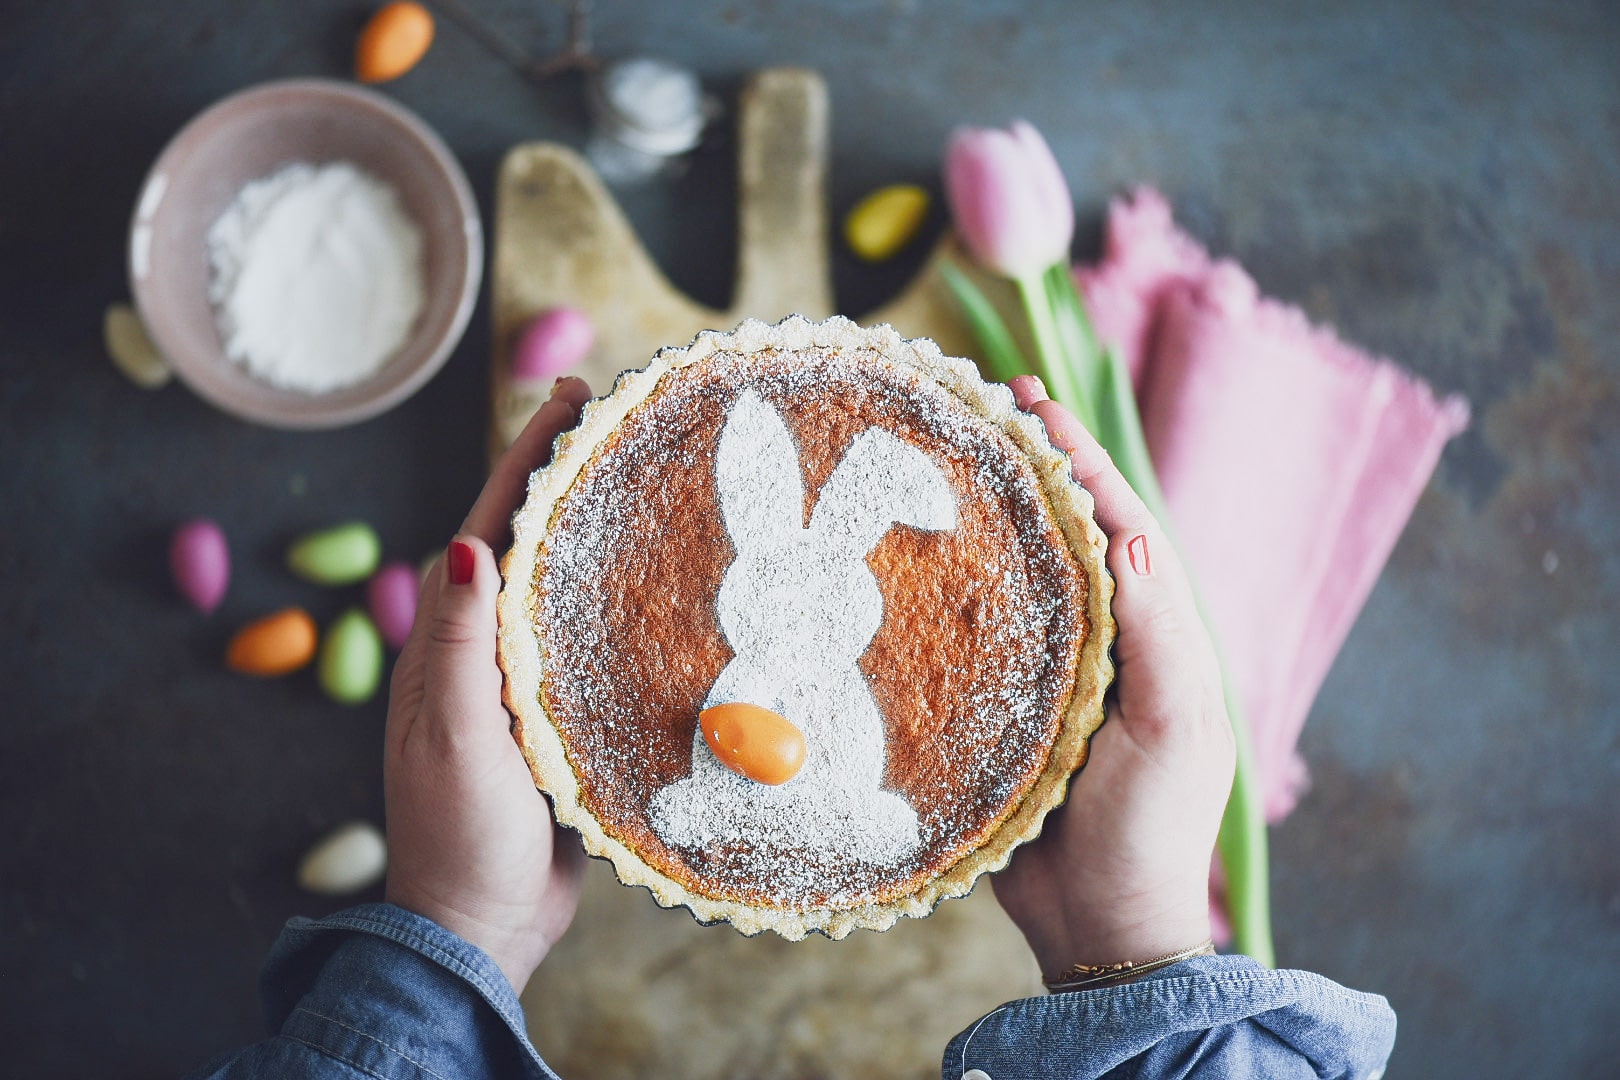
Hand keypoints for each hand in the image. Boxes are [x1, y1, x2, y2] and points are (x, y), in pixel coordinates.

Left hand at [383, 378, 593, 991]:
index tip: (567, 397)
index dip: (526, 459)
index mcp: (450, 642)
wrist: (479, 927)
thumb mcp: (457, 737)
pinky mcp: (562, 720)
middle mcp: (485, 651)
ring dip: (596, 531)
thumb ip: (460, 645)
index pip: (487, 527)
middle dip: (565, 476)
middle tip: (615, 417)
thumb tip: (467, 542)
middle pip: (526, 542)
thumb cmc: (460, 834)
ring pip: (562, 588)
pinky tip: (662, 589)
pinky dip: (619, 602)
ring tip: (644, 479)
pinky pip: (591, 643)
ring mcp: (525, 685)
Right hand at [992, 376, 1234, 976]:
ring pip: (1018, 576)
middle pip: (1065, 535)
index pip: (1118, 525)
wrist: (1101, 927)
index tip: (1034, 405)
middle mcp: (1101, 642)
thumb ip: (1159, 636)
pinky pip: (975, 635)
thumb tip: (1125, 535)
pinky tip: (910, 564)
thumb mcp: (1177, 731)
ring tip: (944, 461)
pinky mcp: (1000, 711)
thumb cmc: (1152, 830)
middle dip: (1030, 469)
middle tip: (982, 407)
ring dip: (988, 516)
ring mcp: (1049, 674)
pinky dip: (949, 589)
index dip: (1079, 462)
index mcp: (1154, 636)